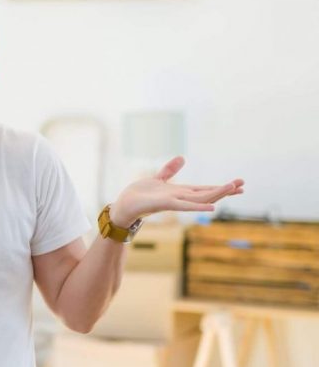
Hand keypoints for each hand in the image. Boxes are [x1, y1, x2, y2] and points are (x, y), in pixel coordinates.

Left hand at [111, 157, 244, 226]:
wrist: (123, 206)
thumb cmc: (139, 195)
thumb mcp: (157, 179)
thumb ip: (170, 170)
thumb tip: (182, 158)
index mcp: (180, 192)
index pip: (205, 189)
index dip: (220, 187)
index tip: (239, 183)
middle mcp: (180, 198)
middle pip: (207, 194)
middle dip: (224, 190)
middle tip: (243, 185)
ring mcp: (175, 202)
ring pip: (200, 199)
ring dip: (217, 194)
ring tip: (233, 188)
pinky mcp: (165, 204)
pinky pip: (185, 206)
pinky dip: (199, 207)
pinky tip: (213, 208)